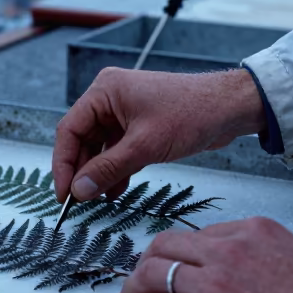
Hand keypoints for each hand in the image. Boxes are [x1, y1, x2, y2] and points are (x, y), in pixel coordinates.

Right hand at [53, 67, 265, 202]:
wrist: (230, 108)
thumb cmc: (191, 114)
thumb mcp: (144, 147)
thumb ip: (108, 170)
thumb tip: (78, 191)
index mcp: (104, 91)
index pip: (69, 130)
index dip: (63, 164)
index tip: (63, 194)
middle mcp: (110, 98)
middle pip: (82, 139)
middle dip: (81, 171)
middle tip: (77, 202)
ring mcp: (125, 111)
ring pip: (99, 147)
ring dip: (98, 173)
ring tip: (96, 200)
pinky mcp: (139, 124)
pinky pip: (117, 149)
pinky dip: (115, 169)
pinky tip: (115, 191)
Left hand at [116, 217, 292, 292]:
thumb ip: (274, 257)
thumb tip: (260, 270)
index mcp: (255, 232)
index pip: (203, 234)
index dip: (184, 251)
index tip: (176, 262)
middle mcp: (228, 252)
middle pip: (168, 246)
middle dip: (149, 260)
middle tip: (142, 276)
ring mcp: (212, 286)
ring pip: (153, 275)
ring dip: (135, 287)